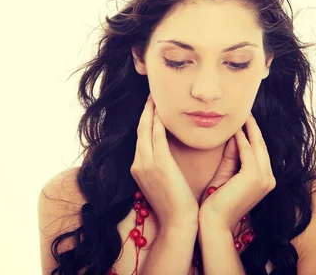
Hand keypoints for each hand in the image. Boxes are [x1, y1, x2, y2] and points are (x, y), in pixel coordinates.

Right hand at [130, 95, 199, 228]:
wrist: (178, 222)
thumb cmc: (176, 203)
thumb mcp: (162, 181)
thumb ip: (160, 166)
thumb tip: (167, 153)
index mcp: (138, 168)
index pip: (140, 137)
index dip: (145, 120)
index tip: (151, 106)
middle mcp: (138, 164)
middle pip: (140, 130)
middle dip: (146, 111)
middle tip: (152, 94)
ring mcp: (146, 164)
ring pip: (146, 130)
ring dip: (151, 111)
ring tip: (156, 97)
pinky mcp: (159, 164)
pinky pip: (156, 137)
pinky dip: (158, 122)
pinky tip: (162, 111)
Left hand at [198, 113, 275, 232]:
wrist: (214, 222)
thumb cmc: (216, 201)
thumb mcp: (226, 174)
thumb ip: (232, 156)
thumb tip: (233, 137)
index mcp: (264, 180)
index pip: (259, 152)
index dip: (252, 135)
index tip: (244, 120)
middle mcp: (269, 179)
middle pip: (261, 146)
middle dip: (254, 128)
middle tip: (246, 111)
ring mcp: (264, 178)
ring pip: (257, 146)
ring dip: (249, 129)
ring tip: (243, 114)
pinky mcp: (254, 177)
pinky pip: (248, 152)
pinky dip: (242, 139)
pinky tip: (236, 129)